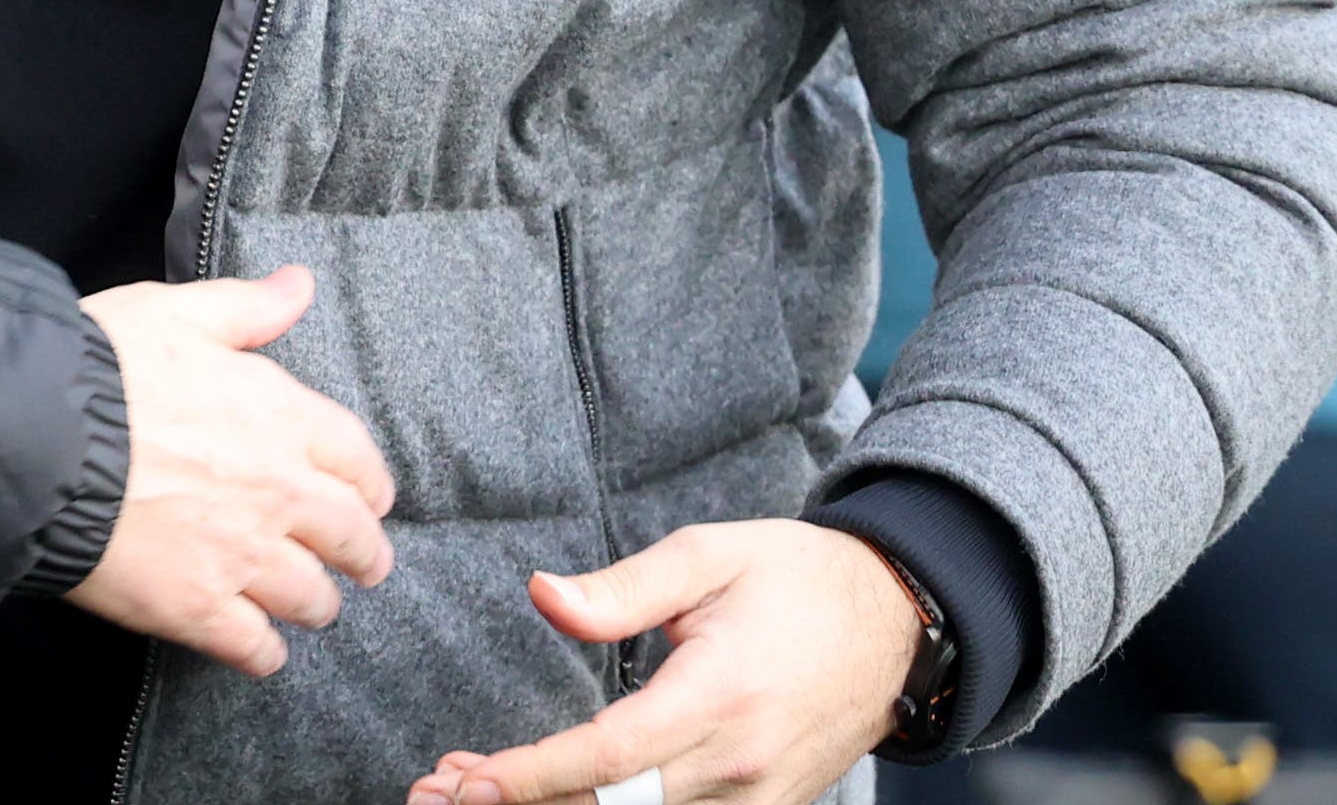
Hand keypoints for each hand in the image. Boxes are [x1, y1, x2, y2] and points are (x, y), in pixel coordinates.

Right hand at [65, 264, 398, 677]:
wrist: (38, 437)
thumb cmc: (102, 366)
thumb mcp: (176, 312)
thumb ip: (246, 307)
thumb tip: (300, 285)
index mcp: (280, 416)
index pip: (357, 459)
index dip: (370, 483)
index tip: (371, 498)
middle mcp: (278, 492)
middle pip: (351, 538)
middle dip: (364, 555)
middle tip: (365, 566)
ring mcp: (241, 557)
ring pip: (311, 598)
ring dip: (316, 604)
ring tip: (312, 607)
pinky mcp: (197, 609)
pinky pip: (254, 649)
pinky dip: (265, 654)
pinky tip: (262, 651)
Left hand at [408, 520, 920, 804]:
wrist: (896, 622)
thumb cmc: (795, 578)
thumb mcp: (709, 556)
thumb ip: (622, 587)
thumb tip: (541, 595)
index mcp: (720, 693)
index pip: (611, 755)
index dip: (532, 777)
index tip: (468, 782)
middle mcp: (739, 764)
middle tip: (440, 792)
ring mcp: (757, 800)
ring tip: (471, 793)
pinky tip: (553, 797)